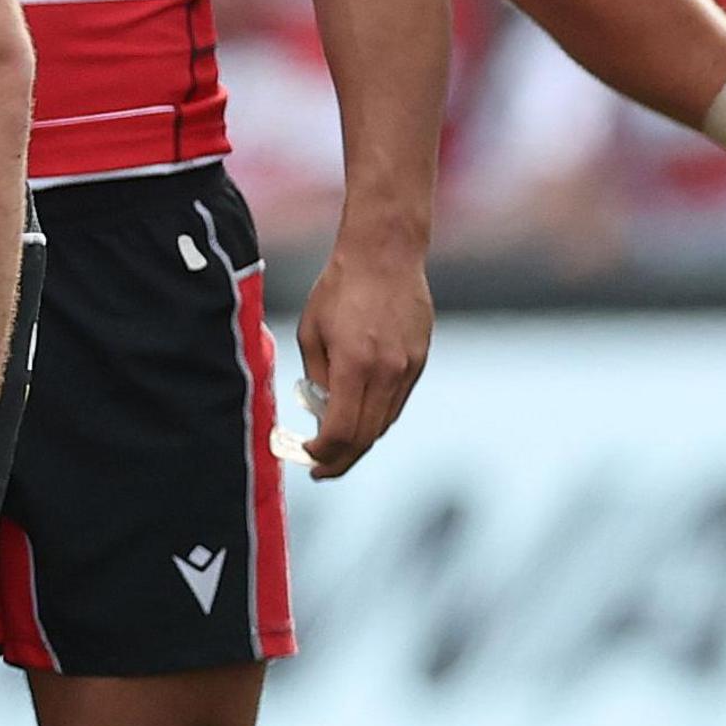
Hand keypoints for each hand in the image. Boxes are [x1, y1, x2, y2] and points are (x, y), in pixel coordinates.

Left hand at [290, 249, 429, 479]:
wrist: (386, 254)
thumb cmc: (338, 289)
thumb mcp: (311, 335)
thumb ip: (317, 379)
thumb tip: (320, 415)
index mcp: (355, 365)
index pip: (341, 431)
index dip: (322, 454)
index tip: (306, 457)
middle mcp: (388, 371)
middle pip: (366, 436)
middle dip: (340, 460)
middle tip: (319, 470)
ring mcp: (409, 367)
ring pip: (384, 423)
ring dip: (359, 443)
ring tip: (335, 451)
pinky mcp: (419, 360)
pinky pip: (396, 404)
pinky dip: (376, 420)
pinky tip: (357, 421)